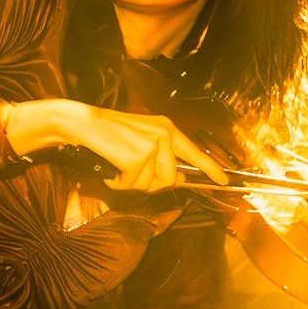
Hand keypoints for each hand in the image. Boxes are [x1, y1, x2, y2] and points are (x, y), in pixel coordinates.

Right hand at [43, 100, 230, 193]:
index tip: (224, 181)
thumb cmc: (109, 135)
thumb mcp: (141, 142)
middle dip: (150, 183)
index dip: (211, 169)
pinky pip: (133, 184)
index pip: (195, 152)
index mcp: (167, 129)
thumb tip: (178, 180)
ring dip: (132, 183)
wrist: (84, 123)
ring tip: (118, 165)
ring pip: (152, 184)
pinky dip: (118, 182)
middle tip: (129, 172)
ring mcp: (153, 144)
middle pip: (170, 179)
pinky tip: (111, 168)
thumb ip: (162, 160)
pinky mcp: (139, 156)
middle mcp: (164, 134)